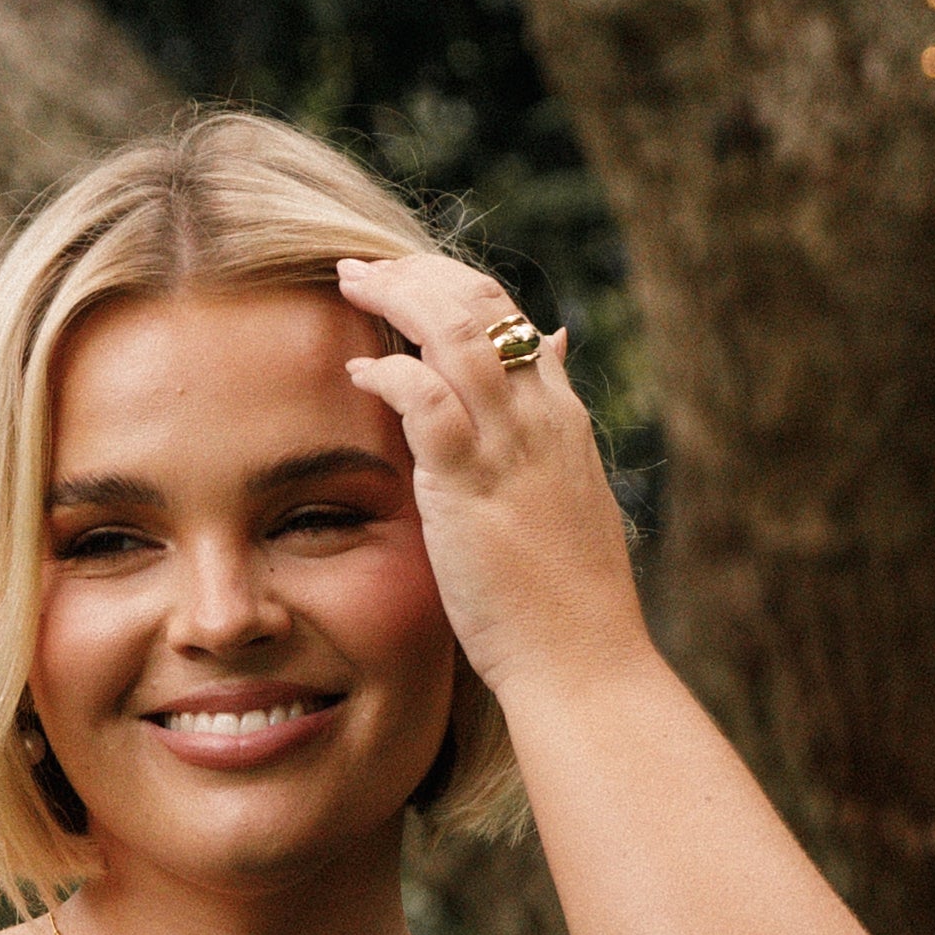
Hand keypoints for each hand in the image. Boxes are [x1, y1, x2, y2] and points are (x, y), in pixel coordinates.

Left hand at [333, 253, 648, 714]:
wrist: (584, 665)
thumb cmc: (570, 604)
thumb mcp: (571, 496)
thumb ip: (552, 422)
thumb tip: (554, 346)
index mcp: (562, 418)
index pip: (509, 318)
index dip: (453, 287)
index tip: (408, 282)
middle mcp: (539, 416)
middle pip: (478, 303)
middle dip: (416, 272)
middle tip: (362, 269)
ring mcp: (507, 446)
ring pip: (451, 329)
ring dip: (395, 295)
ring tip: (349, 286)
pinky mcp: (470, 484)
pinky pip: (423, 396)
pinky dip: (387, 371)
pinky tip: (358, 371)